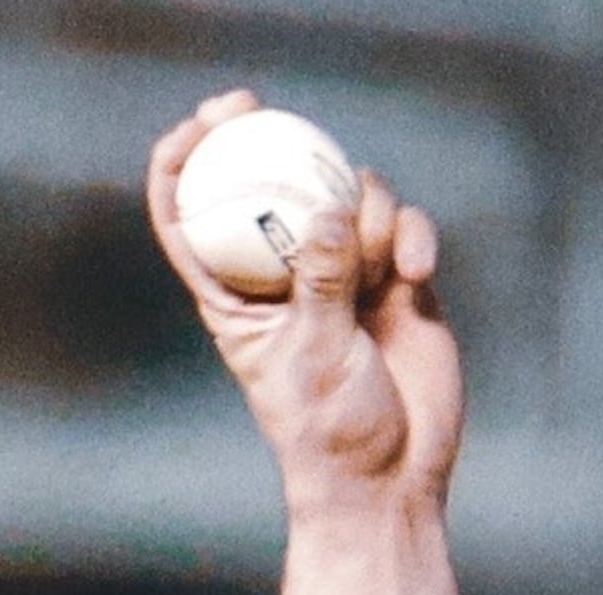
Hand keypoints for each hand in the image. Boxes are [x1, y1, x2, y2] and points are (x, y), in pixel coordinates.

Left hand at [148, 90, 464, 511]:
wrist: (388, 476)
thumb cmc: (328, 430)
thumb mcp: (315, 354)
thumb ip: (320, 281)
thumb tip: (323, 210)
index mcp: (233, 300)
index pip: (190, 221)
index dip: (183, 163)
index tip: (202, 124)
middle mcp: (282, 279)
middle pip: (275, 189)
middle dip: (276, 143)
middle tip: (267, 110)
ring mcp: (341, 277)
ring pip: (349, 200)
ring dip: (369, 216)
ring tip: (383, 272)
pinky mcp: (395, 283)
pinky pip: (405, 230)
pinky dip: (415, 239)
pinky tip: (420, 276)